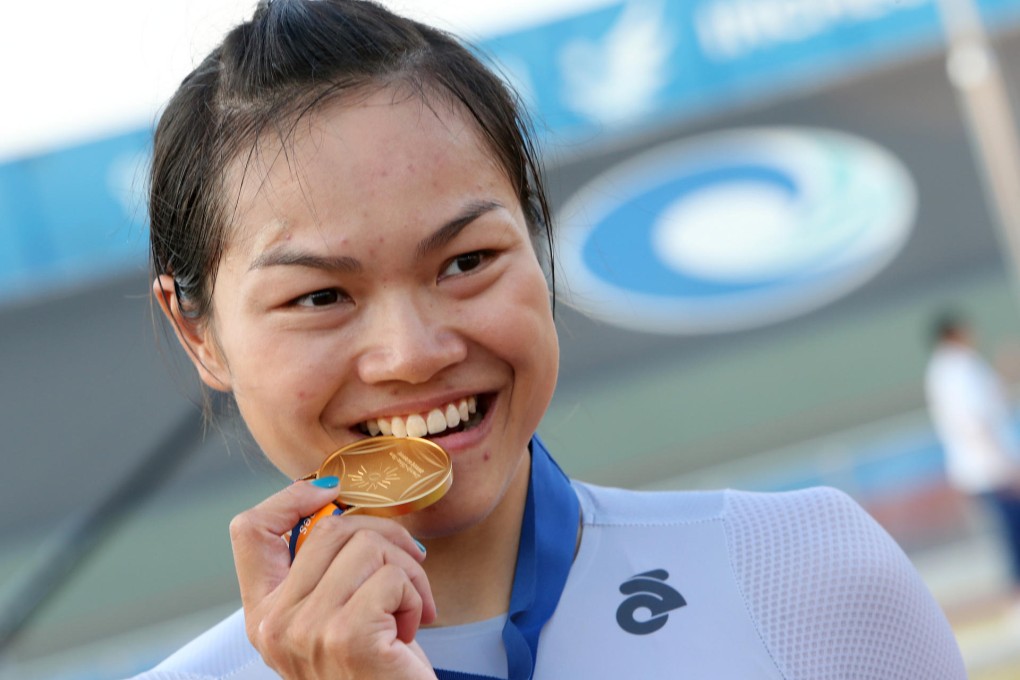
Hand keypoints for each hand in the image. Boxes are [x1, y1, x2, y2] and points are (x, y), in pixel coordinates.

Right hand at [229, 480, 437, 678]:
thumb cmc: (376, 670)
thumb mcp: (332, 617)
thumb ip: (324, 569)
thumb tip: (340, 498)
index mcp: (262, 613)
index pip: (248, 529)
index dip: (290, 496)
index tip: (334, 492)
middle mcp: (273, 624)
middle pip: (330, 527)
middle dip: (385, 538)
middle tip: (408, 571)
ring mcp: (306, 631)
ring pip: (367, 545)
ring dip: (408, 571)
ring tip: (408, 611)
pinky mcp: (348, 638)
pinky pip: (394, 575)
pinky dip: (418, 595)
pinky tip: (412, 630)